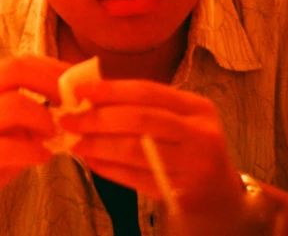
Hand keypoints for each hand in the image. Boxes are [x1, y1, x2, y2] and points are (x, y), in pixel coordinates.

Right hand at [0, 56, 70, 224]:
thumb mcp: (10, 128)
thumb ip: (33, 110)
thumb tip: (73, 100)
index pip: (19, 62)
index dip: (53, 69)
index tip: (78, 83)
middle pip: (14, 70)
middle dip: (51, 84)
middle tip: (72, 104)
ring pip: (11, 105)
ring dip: (43, 118)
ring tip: (55, 135)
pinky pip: (5, 147)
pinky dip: (32, 151)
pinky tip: (43, 158)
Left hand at [61, 80, 243, 213]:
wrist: (219, 198)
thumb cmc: (186, 150)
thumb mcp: (175, 122)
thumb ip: (139, 107)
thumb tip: (86, 97)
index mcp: (197, 107)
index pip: (147, 91)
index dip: (110, 90)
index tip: (79, 92)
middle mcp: (201, 133)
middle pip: (140, 119)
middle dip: (98, 118)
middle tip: (68, 120)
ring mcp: (195, 165)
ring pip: (135, 150)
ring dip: (98, 145)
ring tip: (74, 142)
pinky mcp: (183, 192)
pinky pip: (136, 177)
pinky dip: (109, 168)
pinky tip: (92, 161)